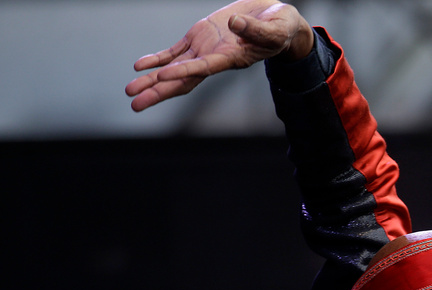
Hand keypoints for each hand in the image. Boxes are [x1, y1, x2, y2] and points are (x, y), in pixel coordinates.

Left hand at [126, 1, 313, 111]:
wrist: (276, 21)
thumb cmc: (279, 28)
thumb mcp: (273, 28)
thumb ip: (254, 29)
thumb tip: (233, 23)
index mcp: (232, 58)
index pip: (204, 68)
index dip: (184, 72)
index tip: (164, 77)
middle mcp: (214, 60)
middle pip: (182, 79)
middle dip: (158, 91)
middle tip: (136, 104)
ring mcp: (204, 50)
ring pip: (173, 68)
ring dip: (151, 80)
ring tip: (130, 91)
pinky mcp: (199, 38)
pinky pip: (174, 52)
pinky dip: (157, 59)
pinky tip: (140, 67)